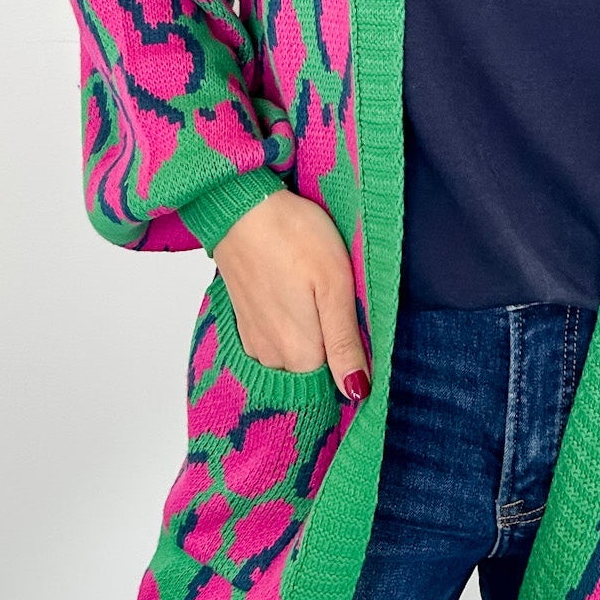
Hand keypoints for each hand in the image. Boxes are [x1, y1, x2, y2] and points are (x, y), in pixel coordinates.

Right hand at [213, 189, 370, 399]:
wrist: (241, 208)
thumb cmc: (295, 237)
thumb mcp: (335, 285)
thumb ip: (345, 343)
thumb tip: (357, 392)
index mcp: (301, 355)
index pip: (339, 385)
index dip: (355, 362)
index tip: (359, 331)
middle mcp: (274, 358)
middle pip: (316, 373)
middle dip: (334, 351)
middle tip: (338, 306)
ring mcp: (256, 343)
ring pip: (296, 359)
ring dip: (312, 339)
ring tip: (317, 299)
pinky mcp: (247, 326)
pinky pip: (277, 344)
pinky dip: (291, 329)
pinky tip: (297, 298)